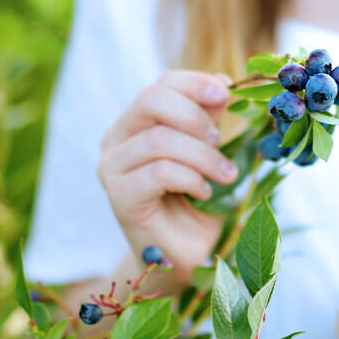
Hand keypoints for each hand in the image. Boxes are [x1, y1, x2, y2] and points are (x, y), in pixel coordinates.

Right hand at [97, 70, 236, 284]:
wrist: (183, 256)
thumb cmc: (196, 203)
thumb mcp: (209, 152)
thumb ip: (209, 119)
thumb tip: (222, 82)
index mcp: (137, 122)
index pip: (161, 84)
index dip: (196, 83)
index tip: (227, 94)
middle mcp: (117, 138)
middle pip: (151, 99)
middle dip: (195, 115)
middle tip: (220, 140)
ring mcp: (112, 167)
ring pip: (159, 139)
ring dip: (203, 156)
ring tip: (225, 174)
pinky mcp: (118, 195)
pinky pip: (159, 172)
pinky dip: (191, 179)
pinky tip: (204, 193)